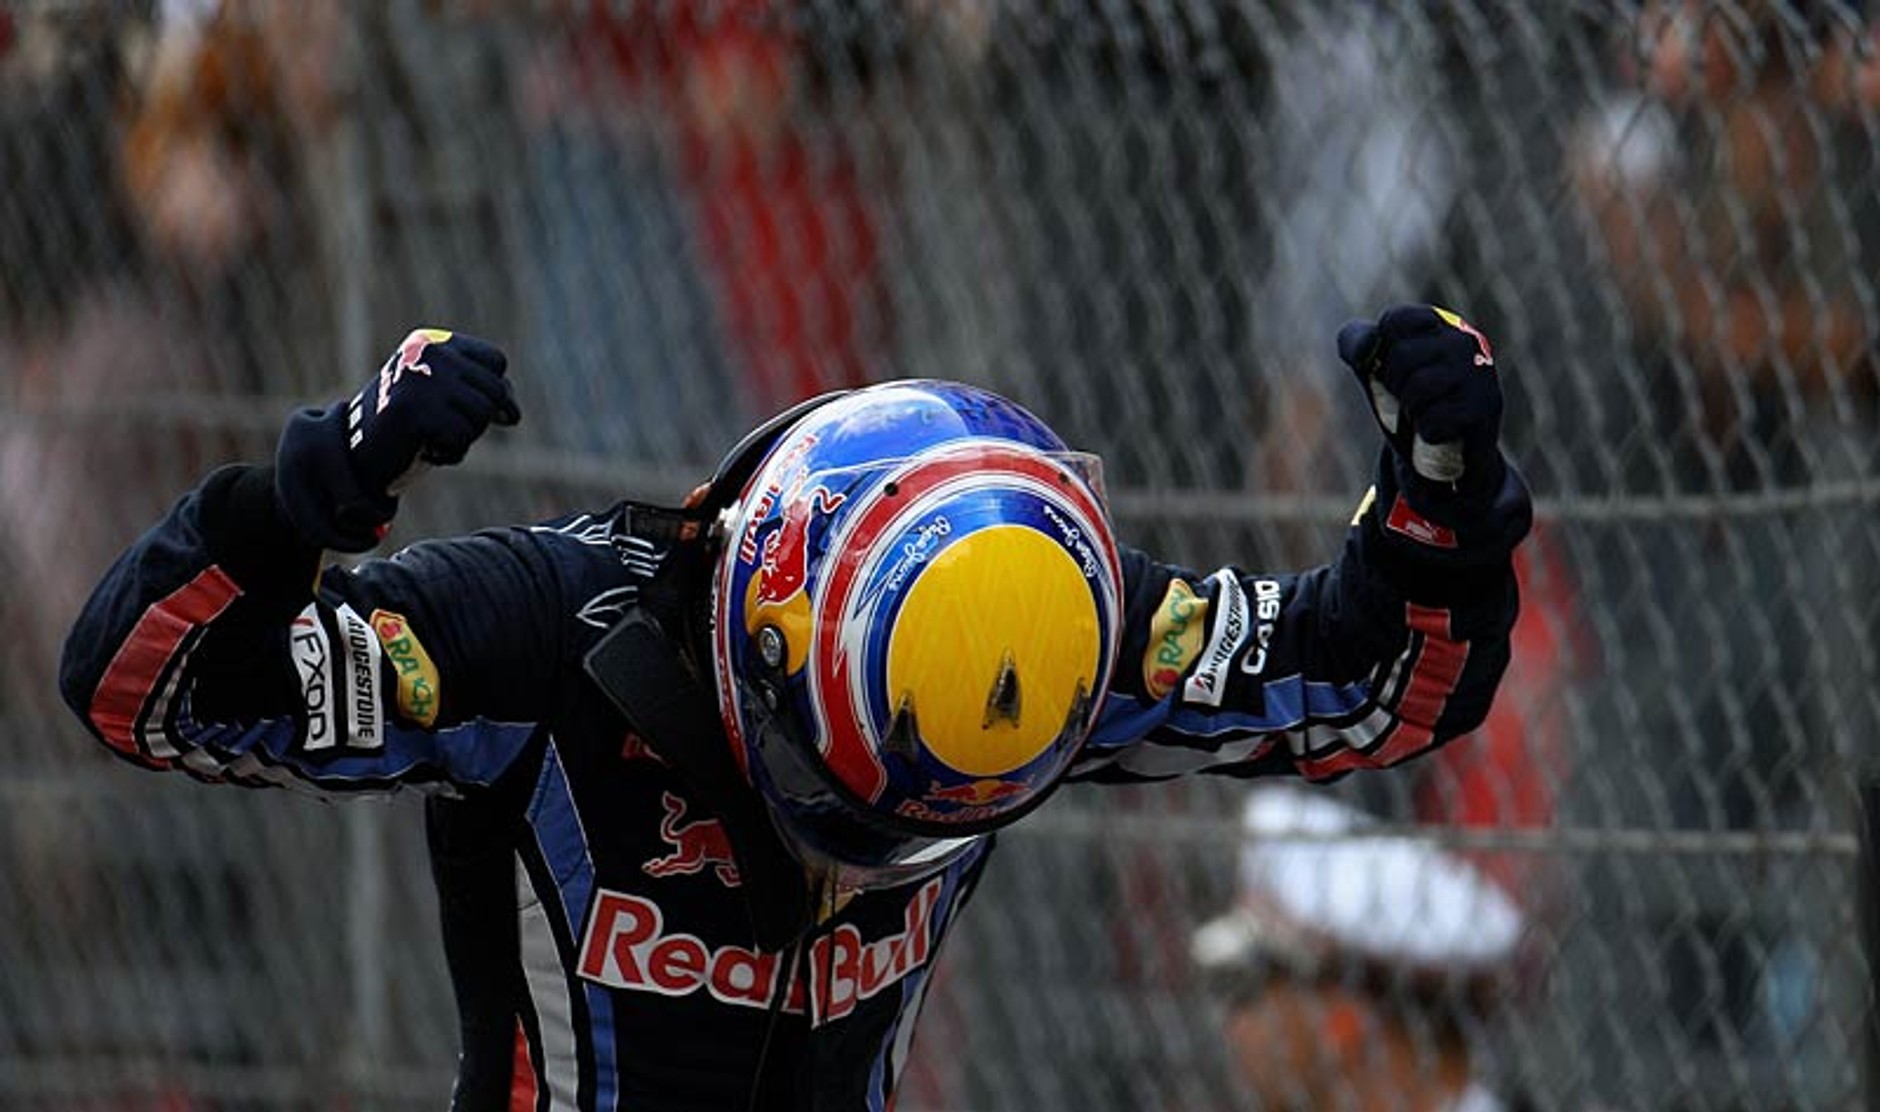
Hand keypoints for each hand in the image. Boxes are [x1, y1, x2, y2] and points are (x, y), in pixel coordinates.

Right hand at [347, 329, 519, 494]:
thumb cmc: (409, 426)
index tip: (494, 415)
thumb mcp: (445, 399)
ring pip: (481, 415)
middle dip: (480, 420)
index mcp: (435, 342)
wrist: (357, 451)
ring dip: (464, 437)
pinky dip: (451, 453)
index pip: (495, 361)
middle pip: (494, 391)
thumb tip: (513, 412)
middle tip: (450, 431)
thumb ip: (479, 393)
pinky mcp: (413, 409)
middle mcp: (428, 353)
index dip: (498, 391)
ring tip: (434, 438)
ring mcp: (420, 379)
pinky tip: (427, 449)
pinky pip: (461, 437)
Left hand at [1337, 305, 1503, 495]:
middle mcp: (1464, 340)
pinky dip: (1427, 433)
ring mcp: (1479, 372)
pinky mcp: (1486, 407)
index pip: (1394, 321)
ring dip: (1411, 412)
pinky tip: (1443, 431)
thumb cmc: (1409, 401)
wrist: (1448, 452)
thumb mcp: (1375, 368)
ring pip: (1417, 390)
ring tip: (1426, 413)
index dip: (1382, 353)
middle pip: (1402, 356)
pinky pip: (1434, 421)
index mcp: (1438, 324)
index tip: (1394, 369)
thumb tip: (1366, 348)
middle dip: (1395, 386)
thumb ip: (1356, 343)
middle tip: (1411, 398)